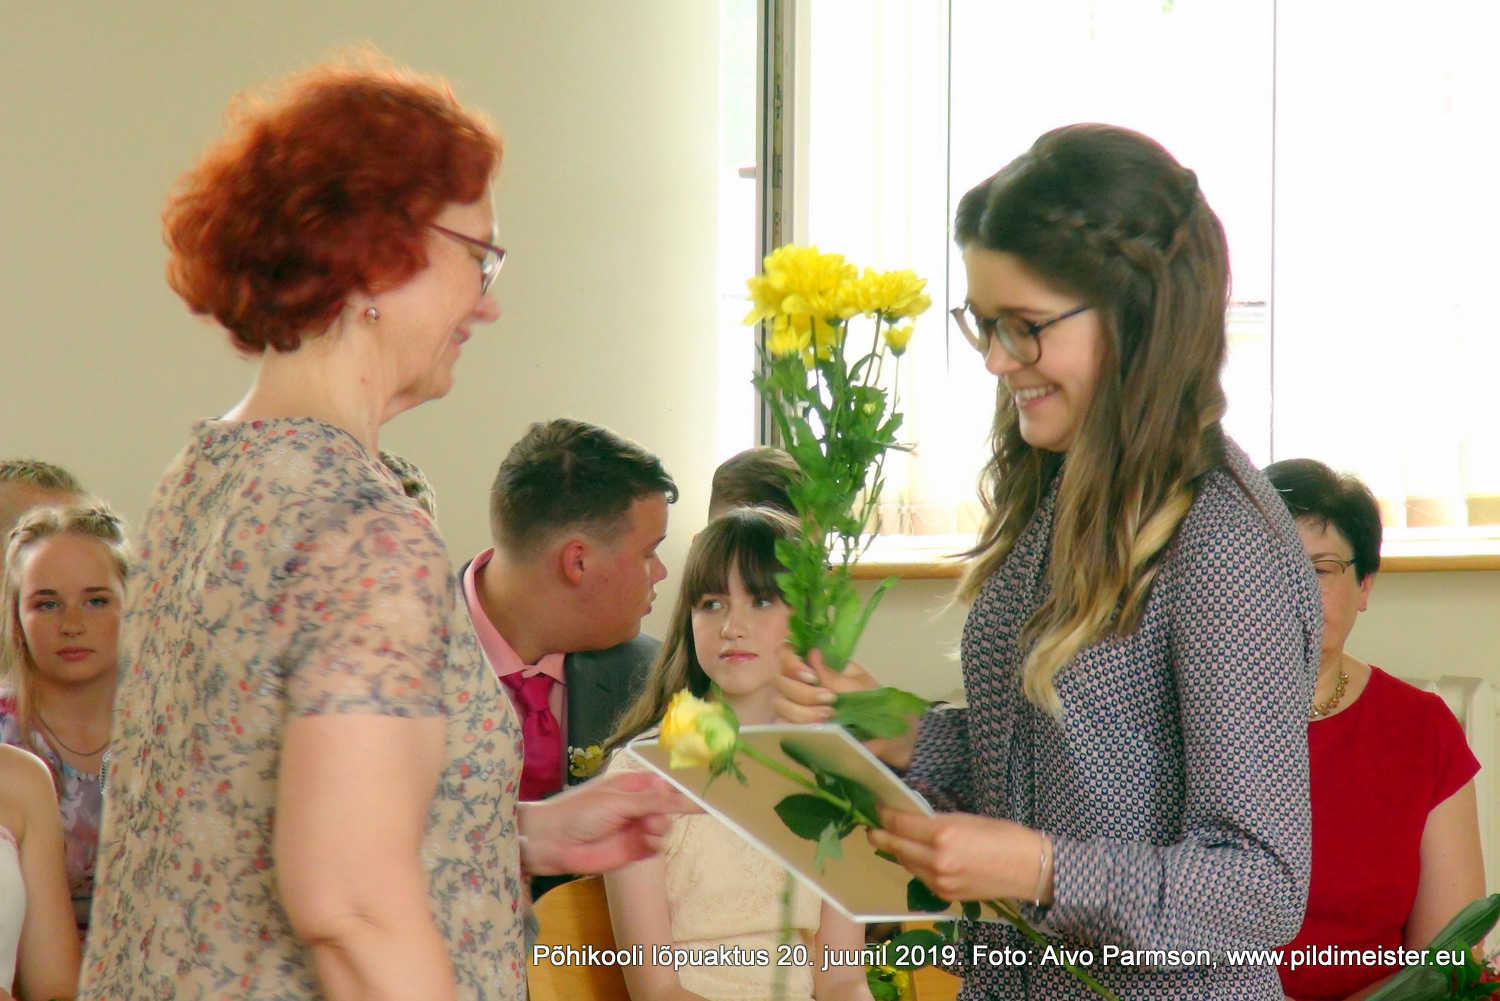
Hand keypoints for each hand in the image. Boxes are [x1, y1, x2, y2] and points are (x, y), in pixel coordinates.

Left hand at [519, 770, 698, 875]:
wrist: (554, 843)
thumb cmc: (580, 812)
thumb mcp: (617, 801)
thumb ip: (651, 801)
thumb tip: (682, 795)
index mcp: (632, 786)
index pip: (665, 784)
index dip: (682, 789)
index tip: (701, 795)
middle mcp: (637, 806)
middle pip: (669, 807)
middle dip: (667, 812)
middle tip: (654, 818)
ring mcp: (635, 828)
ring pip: (664, 828)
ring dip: (660, 829)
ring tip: (646, 832)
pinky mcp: (633, 851)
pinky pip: (656, 847)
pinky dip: (655, 845)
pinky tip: (646, 843)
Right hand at [774, 649, 918, 768]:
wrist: (893, 737)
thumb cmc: (879, 705)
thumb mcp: (860, 686)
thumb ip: (834, 675)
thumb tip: (811, 653)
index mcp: (819, 667)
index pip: (787, 655)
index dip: (791, 663)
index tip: (811, 676)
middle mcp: (803, 685)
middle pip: (779, 681)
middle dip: (801, 691)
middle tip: (829, 699)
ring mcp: (799, 709)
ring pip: (780, 705)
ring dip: (802, 710)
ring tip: (829, 716)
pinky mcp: (799, 731)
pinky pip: (783, 727)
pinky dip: (798, 726)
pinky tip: (819, 728)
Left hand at [868, 804, 1048, 903]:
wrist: (1029, 869)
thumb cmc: (1004, 835)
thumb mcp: (967, 819)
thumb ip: (936, 821)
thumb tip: (911, 819)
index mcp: (942, 833)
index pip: (899, 823)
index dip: (884, 814)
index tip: (878, 807)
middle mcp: (936, 859)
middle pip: (895, 845)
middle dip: (880, 835)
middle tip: (872, 827)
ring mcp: (939, 881)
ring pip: (905, 863)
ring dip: (897, 850)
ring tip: (893, 840)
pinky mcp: (945, 895)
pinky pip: (920, 877)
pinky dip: (914, 865)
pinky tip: (917, 857)